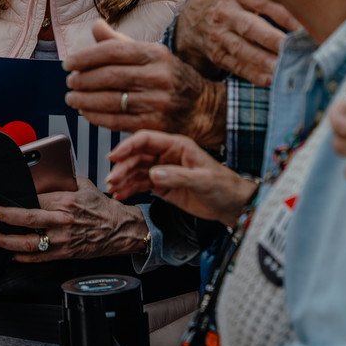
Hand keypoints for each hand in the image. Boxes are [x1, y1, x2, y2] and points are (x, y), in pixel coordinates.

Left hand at [0, 178, 147, 262]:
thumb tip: (44, 176)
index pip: (35, 199)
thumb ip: (63, 181)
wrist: (119, 229)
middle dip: (6, 217)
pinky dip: (24, 257)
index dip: (17, 200)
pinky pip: (40, 257)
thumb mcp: (83, 186)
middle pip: (28, 219)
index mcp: (66, 201)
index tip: (3, 199)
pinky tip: (13, 255)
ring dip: (8, 242)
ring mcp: (63, 239)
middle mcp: (63, 221)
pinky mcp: (65, 253)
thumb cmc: (102, 207)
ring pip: (30, 243)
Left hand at [64, 20, 225, 147]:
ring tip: (72, 98)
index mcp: (155, 54)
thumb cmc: (169, 77)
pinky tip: (86, 113)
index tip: (68, 63)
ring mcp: (158, 102)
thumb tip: (95, 26)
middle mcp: (158, 76)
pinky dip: (97, 117)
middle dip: (83, 80)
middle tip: (69, 82)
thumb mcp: (151, 54)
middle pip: (109, 76)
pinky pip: (118, 121)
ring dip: (85, 100)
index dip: (86, 57)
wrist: (203, 107)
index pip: (113, 52)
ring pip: (111, 100)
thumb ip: (120, 42)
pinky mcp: (155, 125)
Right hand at [106, 130, 256, 225]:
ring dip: (123, 178)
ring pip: (136, 171)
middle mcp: (167, 155)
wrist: (232, 205)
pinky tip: (121, 195)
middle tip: (112, 179)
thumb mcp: (202, 180)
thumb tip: (153, 174)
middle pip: (137, 156)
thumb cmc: (223, 186)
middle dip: (122, 167)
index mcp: (177, 145)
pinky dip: (130, 189)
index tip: (114, 156)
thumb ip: (177, 176)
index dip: (128, 146)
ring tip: (113, 189)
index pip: (147, 140)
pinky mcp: (162, 186)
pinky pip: (141, 185)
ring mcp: (163, 171)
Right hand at [173, 0, 298, 85]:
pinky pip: (235, 65)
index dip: (285, 15)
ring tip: (285, 68)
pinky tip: (270, 80)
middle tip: (299, 49)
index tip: (307, 27)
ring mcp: (218, 35)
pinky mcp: (216, 54)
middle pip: (251, 27)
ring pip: (242, 49)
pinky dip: (252, 74)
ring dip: (264, 61)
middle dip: (275, 40)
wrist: (191, 17)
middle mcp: (225, 12)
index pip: (263, 1)